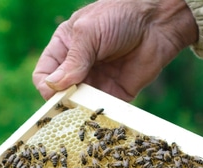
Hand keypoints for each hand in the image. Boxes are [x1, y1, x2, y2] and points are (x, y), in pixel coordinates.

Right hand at [32, 0, 198, 100]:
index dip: (47, 87)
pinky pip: (102, 110)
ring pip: (80, 106)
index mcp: (64, 48)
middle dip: (62, 104)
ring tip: (85, 114)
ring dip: (80, 113)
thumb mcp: (89, 33)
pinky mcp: (115, 93)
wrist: (157, 21)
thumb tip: (53, 86)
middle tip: (70, 109)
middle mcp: (77, 67)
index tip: (56, 94)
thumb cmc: (119, 16)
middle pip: (60, 94)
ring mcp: (96, 82)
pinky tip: (101, 116)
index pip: (44, 74)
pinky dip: (100, 116)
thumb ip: (72, 60)